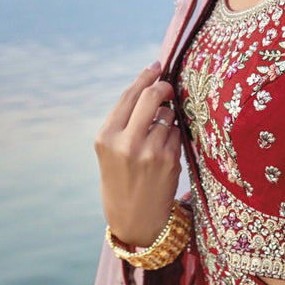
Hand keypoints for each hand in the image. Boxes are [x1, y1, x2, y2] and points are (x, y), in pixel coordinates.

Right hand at [96, 63, 181, 245]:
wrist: (134, 219)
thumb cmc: (122, 178)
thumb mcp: (111, 150)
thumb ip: (125, 121)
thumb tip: (152, 85)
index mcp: (106, 137)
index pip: (129, 96)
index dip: (145, 76)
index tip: (157, 65)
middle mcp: (126, 142)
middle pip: (152, 96)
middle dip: (164, 87)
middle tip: (169, 87)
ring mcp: (149, 151)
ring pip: (168, 116)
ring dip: (169, 119)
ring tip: (160, 137)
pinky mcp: (169, 160)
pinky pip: (178, 133)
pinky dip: (175, 136)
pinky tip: (166, 151)